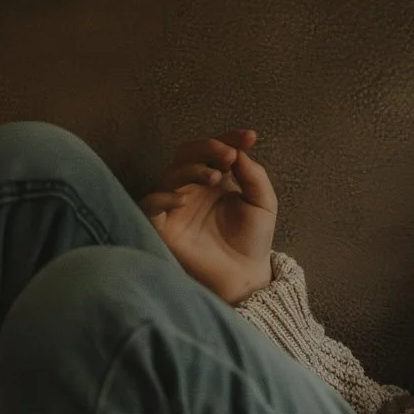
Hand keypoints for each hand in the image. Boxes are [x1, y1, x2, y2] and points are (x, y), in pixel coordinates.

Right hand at [141, 127, 276, 304]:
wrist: (244, 275)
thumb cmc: (252, 239)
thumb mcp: (262, 203)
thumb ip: (253, 175)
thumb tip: (238, 151)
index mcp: (217, 179)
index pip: (216, 150)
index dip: (229, 139)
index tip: (249, 137)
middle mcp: (193, 188)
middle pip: (187, 154)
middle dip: (207, 148)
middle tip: (228, 154)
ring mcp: (176, 206)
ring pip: (171, 174)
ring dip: (192, 169)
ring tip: (216, 176)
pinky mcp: (162, 226)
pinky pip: (150, 204)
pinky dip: (163, 198)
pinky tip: (183, 200)